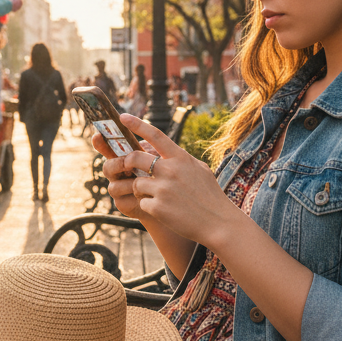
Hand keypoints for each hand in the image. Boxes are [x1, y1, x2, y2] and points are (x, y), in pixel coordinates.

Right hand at [92, 128, 158, 221]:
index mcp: (123, 158)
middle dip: (117, 164)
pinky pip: (122, 201)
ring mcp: (118, 189)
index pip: (108, 149)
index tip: (97, 135)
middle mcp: (117, 174)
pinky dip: (135, 197)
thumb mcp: (157, 161)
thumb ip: (149, 152)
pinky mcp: (122, 205)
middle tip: (128, 164)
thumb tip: (142, 146)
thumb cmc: (161, 177)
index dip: (100, 143)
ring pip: (113, 186)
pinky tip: (148, 195)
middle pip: (107, 167)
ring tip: (146, 182)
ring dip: (130, 183)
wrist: (169, 202)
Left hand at [103, 114, 233, 247]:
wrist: (219, 223)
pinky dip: (148, 206)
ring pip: (136, 183)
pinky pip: (142, 203)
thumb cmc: (210, 196)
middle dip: (127, 162)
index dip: (137, 124)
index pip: (155, 135)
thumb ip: (180, 159)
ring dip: (140, 189)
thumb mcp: (200, 169)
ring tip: (156, 196)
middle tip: (129, 168)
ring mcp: (163, 189)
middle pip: (134, 158)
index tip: (122, 117)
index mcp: (181, 158)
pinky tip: (163, 211)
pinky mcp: (158, 208)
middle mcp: (170, 170)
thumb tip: (164, 151)